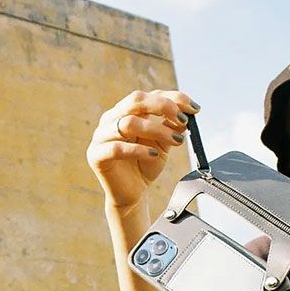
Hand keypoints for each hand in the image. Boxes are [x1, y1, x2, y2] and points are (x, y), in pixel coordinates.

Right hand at [86, 90, 200, 208]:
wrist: (132, 194)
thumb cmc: (144, 166)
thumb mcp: (163, 144)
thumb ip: (171, 129)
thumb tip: (186, 115)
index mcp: (126, 111)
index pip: (148, 96)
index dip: (172, 98)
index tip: (193, 109)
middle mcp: (111, 119)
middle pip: (135, 101)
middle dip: (163, 107)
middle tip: (182, 120)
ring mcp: (101, 136)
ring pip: (128, 123)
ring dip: (156, 130)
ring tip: (174, 141)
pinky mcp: (96, 155)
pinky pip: (117, 148)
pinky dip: (138, 150)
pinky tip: (153, 155)